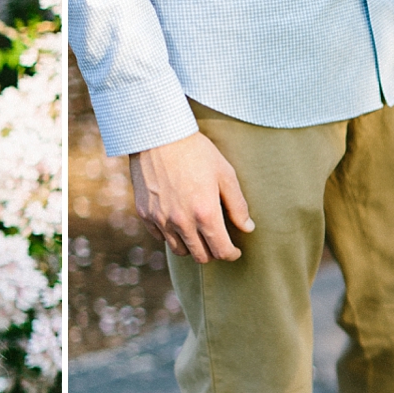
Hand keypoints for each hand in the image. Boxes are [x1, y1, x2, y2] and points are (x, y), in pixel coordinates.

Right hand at [129, 131, 253, 262]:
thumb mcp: (224, 174)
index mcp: (205, 213)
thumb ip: (237, 205)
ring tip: (198, 233)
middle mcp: (182, 222)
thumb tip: (248, 228)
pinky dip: (171, 235)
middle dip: (213, 253)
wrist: (158, 136)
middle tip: (218, 242)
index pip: (221, 250)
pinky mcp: (145, 214)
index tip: (235, 250)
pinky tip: (178, 221)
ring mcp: (161, 220)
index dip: (232, 254)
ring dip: (192, 247)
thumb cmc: (196, 151)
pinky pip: (161, 237)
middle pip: (200, 256)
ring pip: (180, 250)